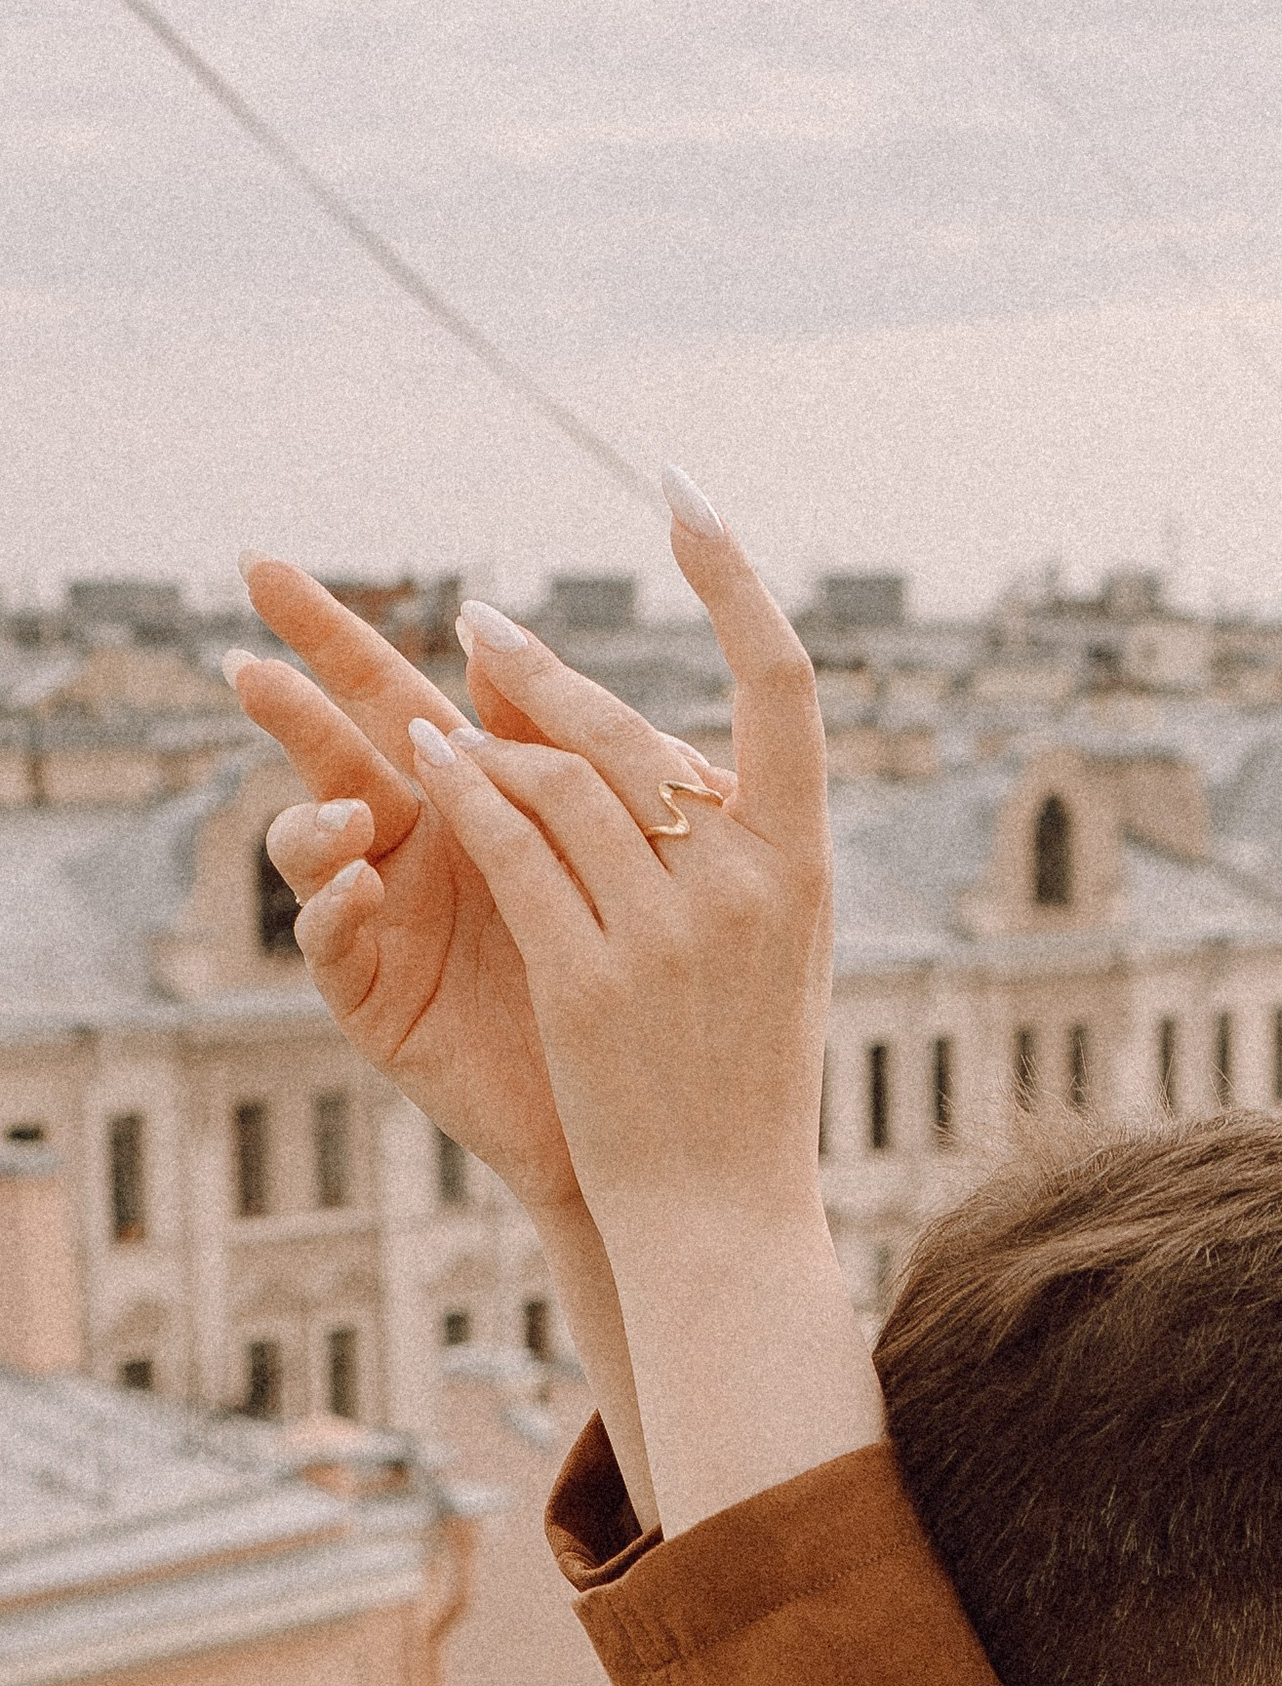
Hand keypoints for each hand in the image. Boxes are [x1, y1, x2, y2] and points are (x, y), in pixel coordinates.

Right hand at [229, 561, 611, 1216]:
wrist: (647, 1122)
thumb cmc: (640, 979)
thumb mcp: (614, 855)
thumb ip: (570, 761)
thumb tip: (504, 652)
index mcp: (467, 796)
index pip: (390, 692)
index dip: (330, 632)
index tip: (265, 563)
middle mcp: (412, 845)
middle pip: (331, 744)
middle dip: (283, 684)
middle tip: (229, 630)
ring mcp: (384, 920)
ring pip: (313, 843)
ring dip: (313, 816)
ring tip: (350, 818)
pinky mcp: (376, 1000)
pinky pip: (331, 946)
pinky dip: (334, 912)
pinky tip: (359, 889)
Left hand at [402, 481, 874, 1530]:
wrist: (723, 1215)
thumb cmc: (743, 1086)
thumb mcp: (777, 957)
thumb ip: (743, 857)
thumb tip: (692, 764)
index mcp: (807, 867)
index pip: (786, 684)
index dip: (733, 578)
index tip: (682, 495)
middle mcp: (750, 888)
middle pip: (638, 735)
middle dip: (545, 672)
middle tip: (476, 622)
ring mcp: (673, 935)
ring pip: (562, 783)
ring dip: (487, 730)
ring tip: (430, 702)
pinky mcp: (592, 980)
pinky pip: (514, 852)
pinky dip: (465, 796)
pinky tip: (421, 762)